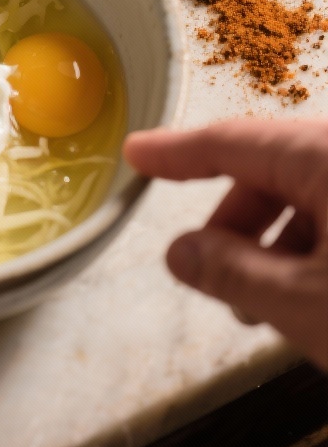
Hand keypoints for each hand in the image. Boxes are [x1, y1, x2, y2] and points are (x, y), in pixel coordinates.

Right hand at [123, 118, 327, 371]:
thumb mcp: (305, 303)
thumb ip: (233, 271)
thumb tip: (180, 252)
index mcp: (327, 154)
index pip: (233, 142)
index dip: (178, 152)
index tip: (137, 153)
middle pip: (272, 169)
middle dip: (233, 220)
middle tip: (204, 267)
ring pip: (306, 193)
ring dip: (272, 240)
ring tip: (260, 304)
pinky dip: (311, 245)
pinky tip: (307, 298)